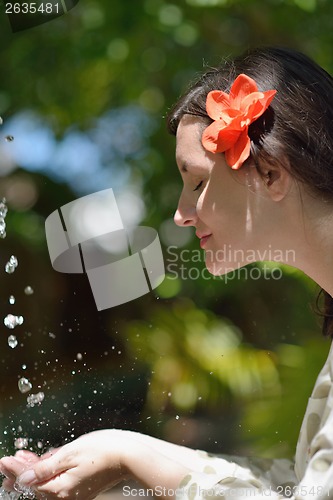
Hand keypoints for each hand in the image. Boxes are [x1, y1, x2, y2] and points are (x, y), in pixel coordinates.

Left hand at [0, 429, 129, 499]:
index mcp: (60, 490)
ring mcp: (74, 494)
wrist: (130, 456)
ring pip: (46, 485)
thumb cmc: (102, 450)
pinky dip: (49, 473)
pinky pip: (58, 483)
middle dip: (21, 473)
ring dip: (34, 472)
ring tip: (23, 457)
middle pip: (35, 488)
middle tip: (9, 460)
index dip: (14, 471)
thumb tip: (22, 478)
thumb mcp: (69, 454)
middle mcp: (66, 497)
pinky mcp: (82, 489)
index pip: (28, 483)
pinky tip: (44, 461)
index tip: (3, 460)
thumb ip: (44, 467)